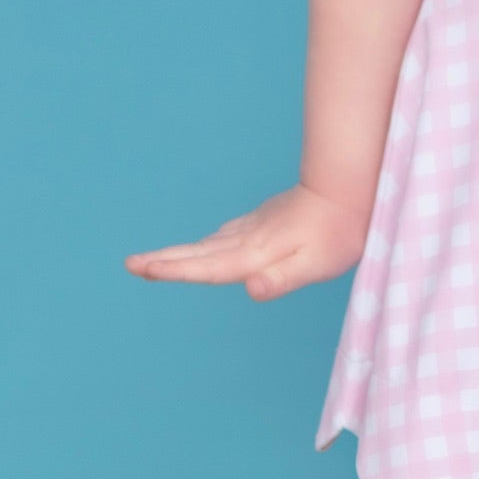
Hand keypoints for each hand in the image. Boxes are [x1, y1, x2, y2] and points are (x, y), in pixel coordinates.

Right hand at [124, 183, 368, 301]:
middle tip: (129, 264)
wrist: (348, 187)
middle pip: (198, 253)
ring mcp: (254, 227)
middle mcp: (248, 239)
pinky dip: (205, 244)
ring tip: (153, 260)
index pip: (208, 268)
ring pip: (208, 243)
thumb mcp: (317, 264)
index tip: (142, 269)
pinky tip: (204, 246)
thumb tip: (252, 290)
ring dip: (178, 252)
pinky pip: (224, 236)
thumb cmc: (339, 232)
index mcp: (255, 254)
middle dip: (162, 260)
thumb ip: (282, 279)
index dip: (175, 271)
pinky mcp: (264, 221)